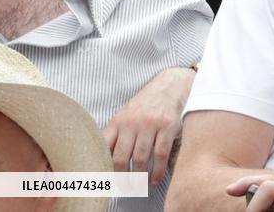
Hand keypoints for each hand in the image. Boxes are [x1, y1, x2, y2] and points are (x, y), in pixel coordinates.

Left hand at [103, 67, 194, 185]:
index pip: (104, 148)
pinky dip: (158, 170)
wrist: (170, 85)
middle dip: (122, 178)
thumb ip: (116, 134)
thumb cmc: (146, 105)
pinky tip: (157, 179)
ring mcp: (151, 124)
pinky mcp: (168, 126)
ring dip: (140, 177)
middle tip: (125, 188)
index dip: (103, 167)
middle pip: (121, 157)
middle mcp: (132, 122)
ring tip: (140, 186)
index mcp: (118, 121)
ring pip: (141, 158)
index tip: (105, 181)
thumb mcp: (126, 115)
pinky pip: (161, 154)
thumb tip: (104, 160)